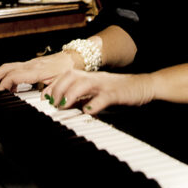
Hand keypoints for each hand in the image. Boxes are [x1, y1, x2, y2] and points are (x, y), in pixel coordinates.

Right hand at [0, 52, 76, 91]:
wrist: (73, 58)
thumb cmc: (68, 69)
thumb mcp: (63, 82)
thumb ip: (53, 91)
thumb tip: (44, 100)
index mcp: (37, 70)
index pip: (15, 75)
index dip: (5, 83)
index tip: (0, 92)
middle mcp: (31, 65)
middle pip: (7, 68)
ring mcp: (30, 63)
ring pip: (9, 66)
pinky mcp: (31, 64)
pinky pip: (15, 68)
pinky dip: (7, 75)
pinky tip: (9, 86)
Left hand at [42, 70, 157, 114]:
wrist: (143, 86)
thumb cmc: (119, 92)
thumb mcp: (97, 95)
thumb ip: (82, 99)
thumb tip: (65, 107)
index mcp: (89, 77)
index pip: (66, 76)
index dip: (53, 85)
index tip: (44, 97)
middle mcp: (94, 78)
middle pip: (71, 75)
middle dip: (58, 88)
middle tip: (52, 103)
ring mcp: (105, 84)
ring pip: (84, 82)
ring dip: (70, 93)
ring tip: (63, 105)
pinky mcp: (116, 93)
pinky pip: (104, 97)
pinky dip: (94, 104)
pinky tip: (88, 111)